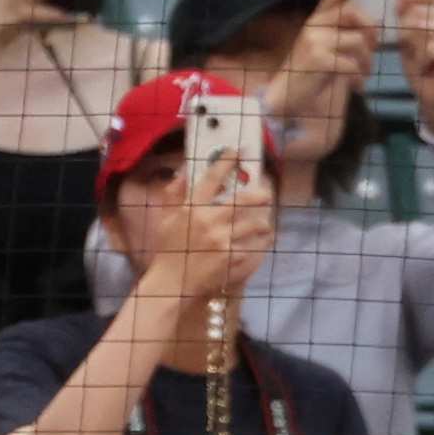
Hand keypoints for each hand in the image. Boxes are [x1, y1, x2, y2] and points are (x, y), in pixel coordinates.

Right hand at [143, 149, 276, 302]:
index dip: (226, 162)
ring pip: (255, 224)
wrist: (171, 282)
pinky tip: (264, 241)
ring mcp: (223, 241)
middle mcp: (209, 221)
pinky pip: (255, 246)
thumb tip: (185, 169)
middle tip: (267, 193)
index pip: (211, 178)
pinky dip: (261, 243)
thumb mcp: (166, 218)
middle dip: (260, 194)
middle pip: (243, 200)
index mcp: (191, 208)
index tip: (237, 152)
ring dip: (264, 221)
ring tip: (265, 222)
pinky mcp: (232, 258)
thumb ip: (175, 193)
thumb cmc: (167, 249)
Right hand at [264, 0, 375, 122]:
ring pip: (359, 42)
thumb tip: (369, 33)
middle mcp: (314, 27)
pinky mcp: (319, 59)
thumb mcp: (325, 52)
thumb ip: (340, 37)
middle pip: (352, 12)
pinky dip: (360, 78)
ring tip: (364, 75)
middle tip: (375, 46)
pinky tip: (356, 86)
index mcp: (315, 22)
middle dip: (371, 28)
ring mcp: (315, 41)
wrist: (287, 100)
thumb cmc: (310, 77)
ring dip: (368, 62)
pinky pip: (353, 63)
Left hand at [393, 0, 433, 140]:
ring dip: (415, 50)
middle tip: (415, 53)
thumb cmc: (420, 66)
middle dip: (406, 36)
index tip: (398, 11)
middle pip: (415, 14)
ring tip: (423, 61)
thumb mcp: (406, 39)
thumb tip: (402, 1)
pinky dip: (423, 61)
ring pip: (421, 29)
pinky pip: (430, 48)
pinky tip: (432, 69)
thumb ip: (405, 18)